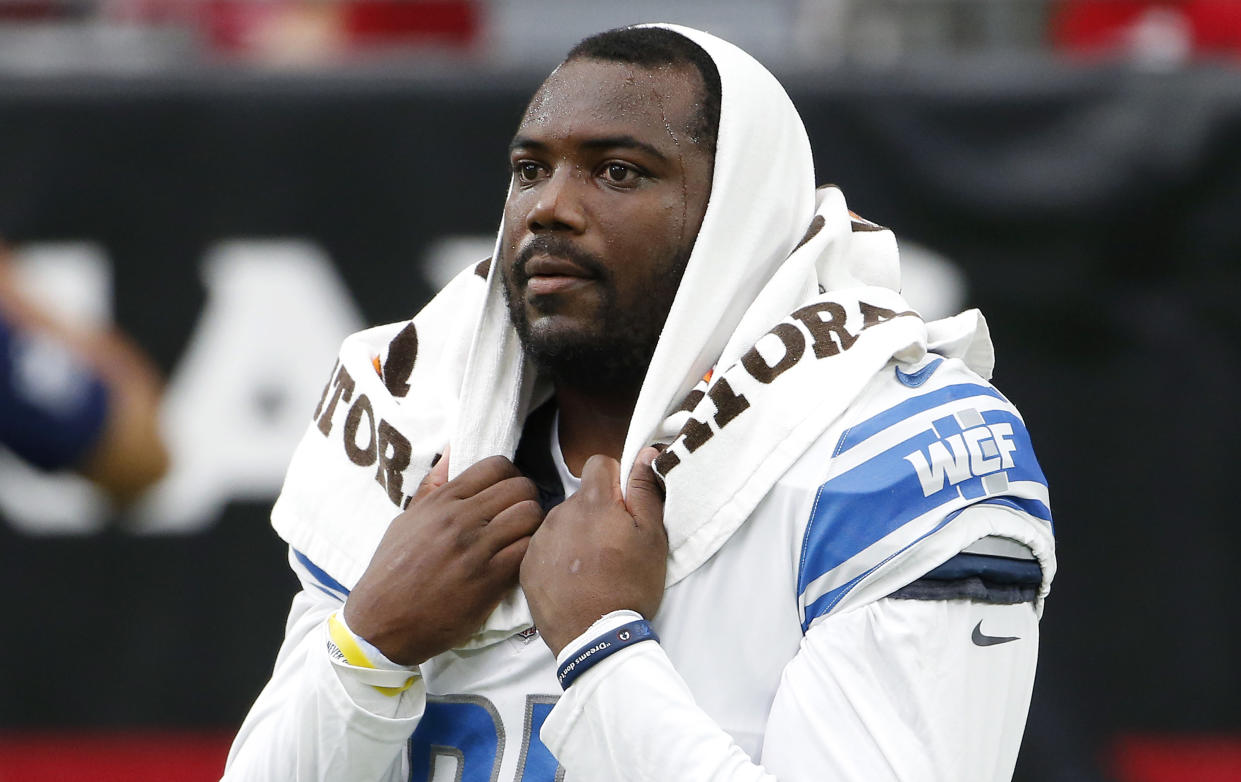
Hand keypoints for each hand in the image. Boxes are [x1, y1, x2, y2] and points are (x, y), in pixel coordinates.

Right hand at [343, 453, 543, 664]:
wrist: (381, 623)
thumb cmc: (392, 571)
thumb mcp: (406, 520)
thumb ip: (433, 486)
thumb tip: (452, 448)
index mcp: (442, 501)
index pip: (496, 466)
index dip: (511, 477)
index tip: (508, 494)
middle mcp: (460, 519)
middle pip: (520, 488)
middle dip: (528, 499)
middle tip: (521, 517)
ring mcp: (475, 548)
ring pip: (530, 515)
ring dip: (534, 526)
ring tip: (524, 538)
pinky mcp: (488, 579)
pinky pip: (528, 550)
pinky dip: (532, 553)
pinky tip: (521, 562)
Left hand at [520, 447, 667, 655]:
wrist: (595, 639)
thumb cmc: (630, 587)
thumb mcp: (652, 537)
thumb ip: (646, 490)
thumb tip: (645, 453)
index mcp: (593, 503)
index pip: (599, 464)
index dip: (615, 480)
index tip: (624, 506)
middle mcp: (560, 514)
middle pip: (580, 497)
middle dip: (596, 512)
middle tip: (612, 546)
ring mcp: (539, 540)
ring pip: (561, 521)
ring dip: (575, 533)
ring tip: (592, 567)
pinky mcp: (526, 565)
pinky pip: (544, 547)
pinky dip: (557, 556)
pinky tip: (572, 579)